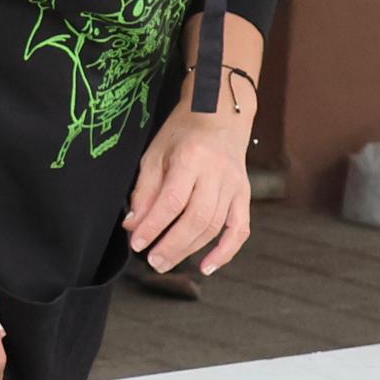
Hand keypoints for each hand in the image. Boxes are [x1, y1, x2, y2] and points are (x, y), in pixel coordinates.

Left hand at [124, 93, 255, 277]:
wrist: (221, 113)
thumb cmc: (183, 131)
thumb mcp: (156, 153)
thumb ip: (145, 190)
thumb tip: (134, 226)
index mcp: (192, 158)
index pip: (172, 201)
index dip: (153, 226)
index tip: (137, 243)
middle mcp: (217, 173)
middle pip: (196, 218)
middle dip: (172, 245)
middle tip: (152, 261)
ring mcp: (235, 185)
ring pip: (215, 226)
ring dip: (190, 249)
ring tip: (166, 262)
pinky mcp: (245, 194)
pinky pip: (240, 229)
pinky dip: (226, 251)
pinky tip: (207, 267)